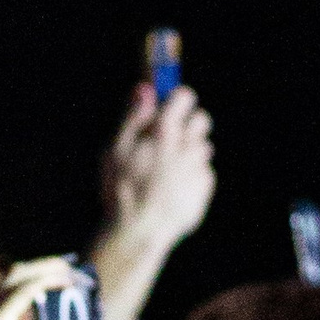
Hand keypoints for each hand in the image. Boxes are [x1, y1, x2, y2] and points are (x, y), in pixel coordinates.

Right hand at [99, 78, 215, 266]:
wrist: (138, 230)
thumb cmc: (121, 189)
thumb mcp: (115, 149)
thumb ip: (132, 117)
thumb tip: (144, 89)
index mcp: (164, 130)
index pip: (184, 96)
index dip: (175, 99)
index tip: (168, 106)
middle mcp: (186, 144)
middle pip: (201, 119)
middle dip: (188, 124)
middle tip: (168, 139)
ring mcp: (198, 166)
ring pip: (201, 148)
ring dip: (187, 153)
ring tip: (164, 172)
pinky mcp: (204, 186)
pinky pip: (202, 173)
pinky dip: (190, 177)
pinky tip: (171, 190)